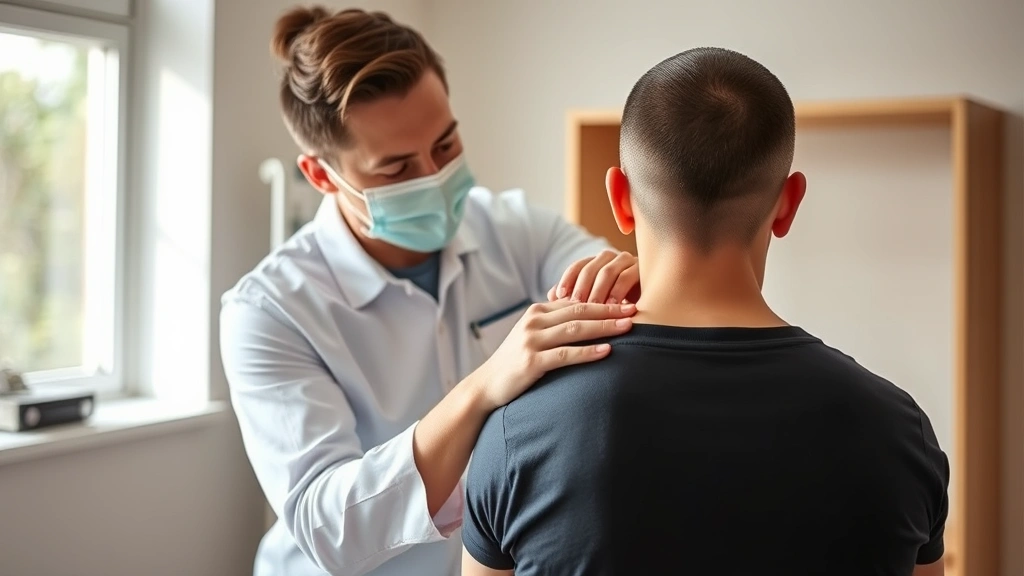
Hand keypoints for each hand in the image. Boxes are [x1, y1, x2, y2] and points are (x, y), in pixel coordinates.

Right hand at [472, 300, 635, 409]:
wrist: (487, 385)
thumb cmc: (515, 361)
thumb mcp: (533, 335)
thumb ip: (555, 323)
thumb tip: (587, 314)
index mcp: (537, 312)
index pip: (576, 302)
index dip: (603, 300)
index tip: (627, 302)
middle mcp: (533, 322)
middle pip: (579, 312)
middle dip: (609, 309)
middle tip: (634, 310)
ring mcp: (531, 341)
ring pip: (575, 329)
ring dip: (604, 327)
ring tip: (627, 326)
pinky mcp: (531, 362)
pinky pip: (565, 355)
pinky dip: (587, 352)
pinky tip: (607, 351)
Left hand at [547, 249, 639, 303]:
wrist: (648, 308)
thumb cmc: (615, 307)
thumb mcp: (592, 302)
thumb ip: (573, 297)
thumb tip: (550, 296)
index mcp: (596, 263)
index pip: (577, 266)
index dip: (567, 280)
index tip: (559, 296)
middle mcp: (611, 258)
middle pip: (590, 268)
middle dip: (581, 288)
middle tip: (574, 306)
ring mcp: (627, 261)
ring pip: (607, 272)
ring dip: (598, 291)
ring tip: (592, 308)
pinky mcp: (643, 269)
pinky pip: (627, 276)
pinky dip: (618, 291)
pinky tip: (612, 306)